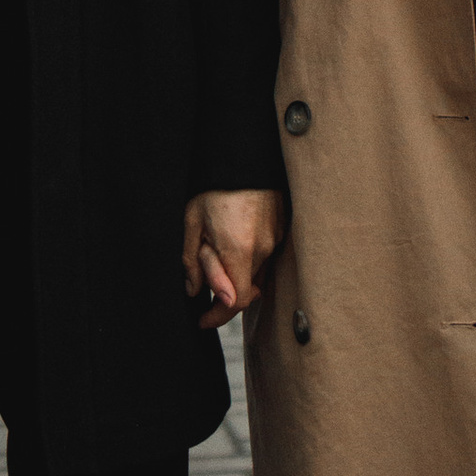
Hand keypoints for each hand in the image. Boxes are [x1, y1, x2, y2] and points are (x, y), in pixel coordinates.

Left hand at [181, 187, 283, 327]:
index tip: (203, 320)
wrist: (244, 156)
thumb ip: (193, 262)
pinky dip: (250, 259)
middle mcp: (262, 249)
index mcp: (237, 249)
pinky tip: (235, 238)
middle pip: (245, 289)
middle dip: (222, 290)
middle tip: (202, 276)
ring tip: (217, 245)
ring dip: (237, 273)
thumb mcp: (192, 222)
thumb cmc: (215, 187)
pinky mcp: (282, 229)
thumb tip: (194, 291)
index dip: (218, 316)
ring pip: (256, 274)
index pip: (235, 301)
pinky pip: (266, 257)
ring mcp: (276, 239)